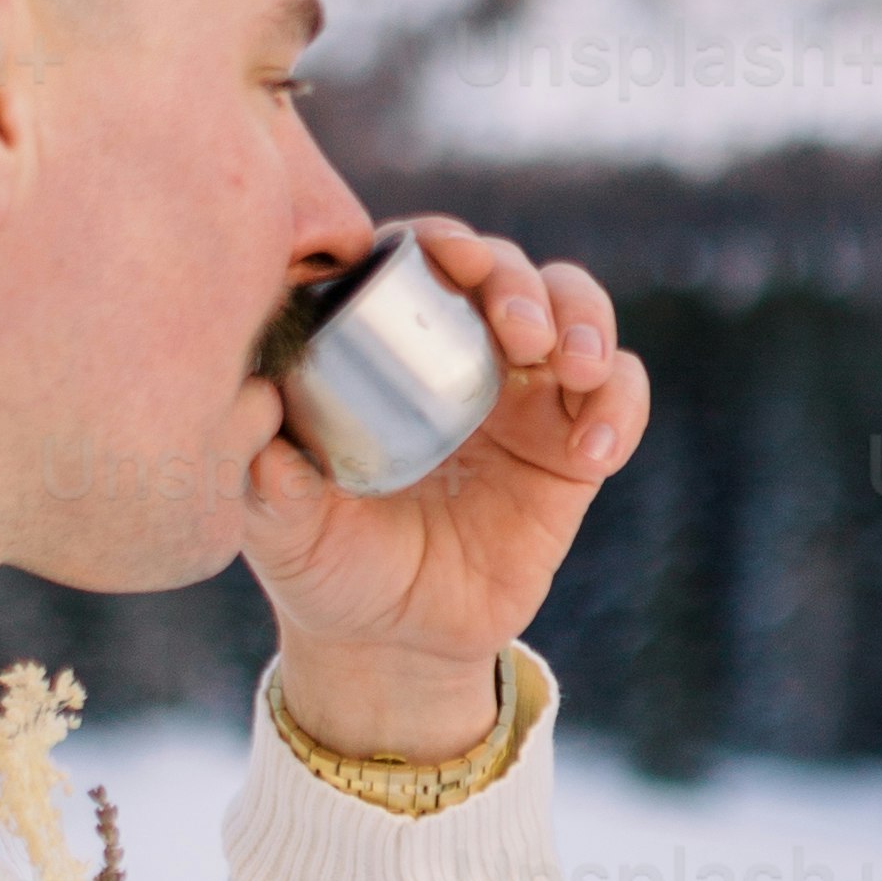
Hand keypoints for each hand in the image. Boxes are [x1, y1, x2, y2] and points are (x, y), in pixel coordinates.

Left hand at [240, 218, 650, 758]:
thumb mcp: (284, 531)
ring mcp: (527, 394)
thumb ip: (269, 487)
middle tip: (518, 330)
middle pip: (510, 271)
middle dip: (520, 282)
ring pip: (578, 312)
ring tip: (574, 367)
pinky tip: (594, 452)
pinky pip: (619, 397)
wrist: (396, 639)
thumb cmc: (327, 562)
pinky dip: (620, 407)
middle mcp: (464, 351)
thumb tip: (261, 430)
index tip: (445, 257)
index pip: (422, 260)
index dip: (441, 242)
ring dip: (585, 321)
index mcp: (391, 344)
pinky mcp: (575, 448)